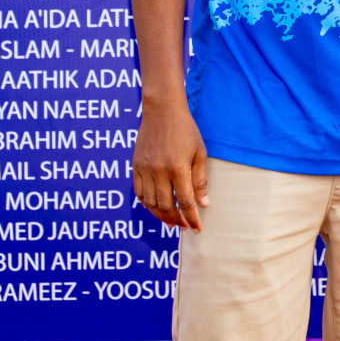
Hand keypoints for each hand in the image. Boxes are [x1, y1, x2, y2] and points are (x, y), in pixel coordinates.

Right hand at [132, 102, 208, 230]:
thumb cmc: (185, 131)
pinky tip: (156, 208)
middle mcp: (159, 171)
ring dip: (161, 216)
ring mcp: (145, 169)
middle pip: (167, 206)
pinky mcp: (136, 167)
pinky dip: (147, 205)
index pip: (186, 202)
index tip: (197, 228)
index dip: (192, 218)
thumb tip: (203, 204)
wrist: (162, 111)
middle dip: (177, 220)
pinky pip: (139, 193)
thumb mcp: (199, 153)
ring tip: (172, 221)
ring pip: (151, 203)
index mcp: (178, 168)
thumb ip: (200, 180)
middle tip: (185, 227)